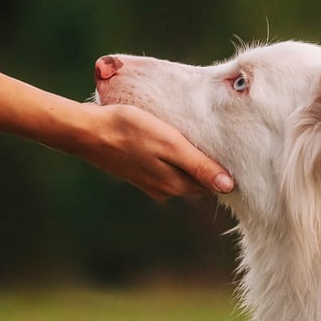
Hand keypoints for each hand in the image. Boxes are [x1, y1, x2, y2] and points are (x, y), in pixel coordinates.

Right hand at [69, 104, 234, 200]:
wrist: (88, 131)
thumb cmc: (130, 131)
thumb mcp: (170, 145)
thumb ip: (199, 166)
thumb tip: (228, 186)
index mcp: (176, 184)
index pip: (211, 182)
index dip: (222, 166)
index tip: (232, 147)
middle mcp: (165, 189)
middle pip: (197, 178)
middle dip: (207, 163)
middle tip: (219, 138)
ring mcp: (150, 182)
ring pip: (180, 172)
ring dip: (189, 158)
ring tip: (198, 136)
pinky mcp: (138, 170)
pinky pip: (164, 166)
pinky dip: (172, 156)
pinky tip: (171, 139)